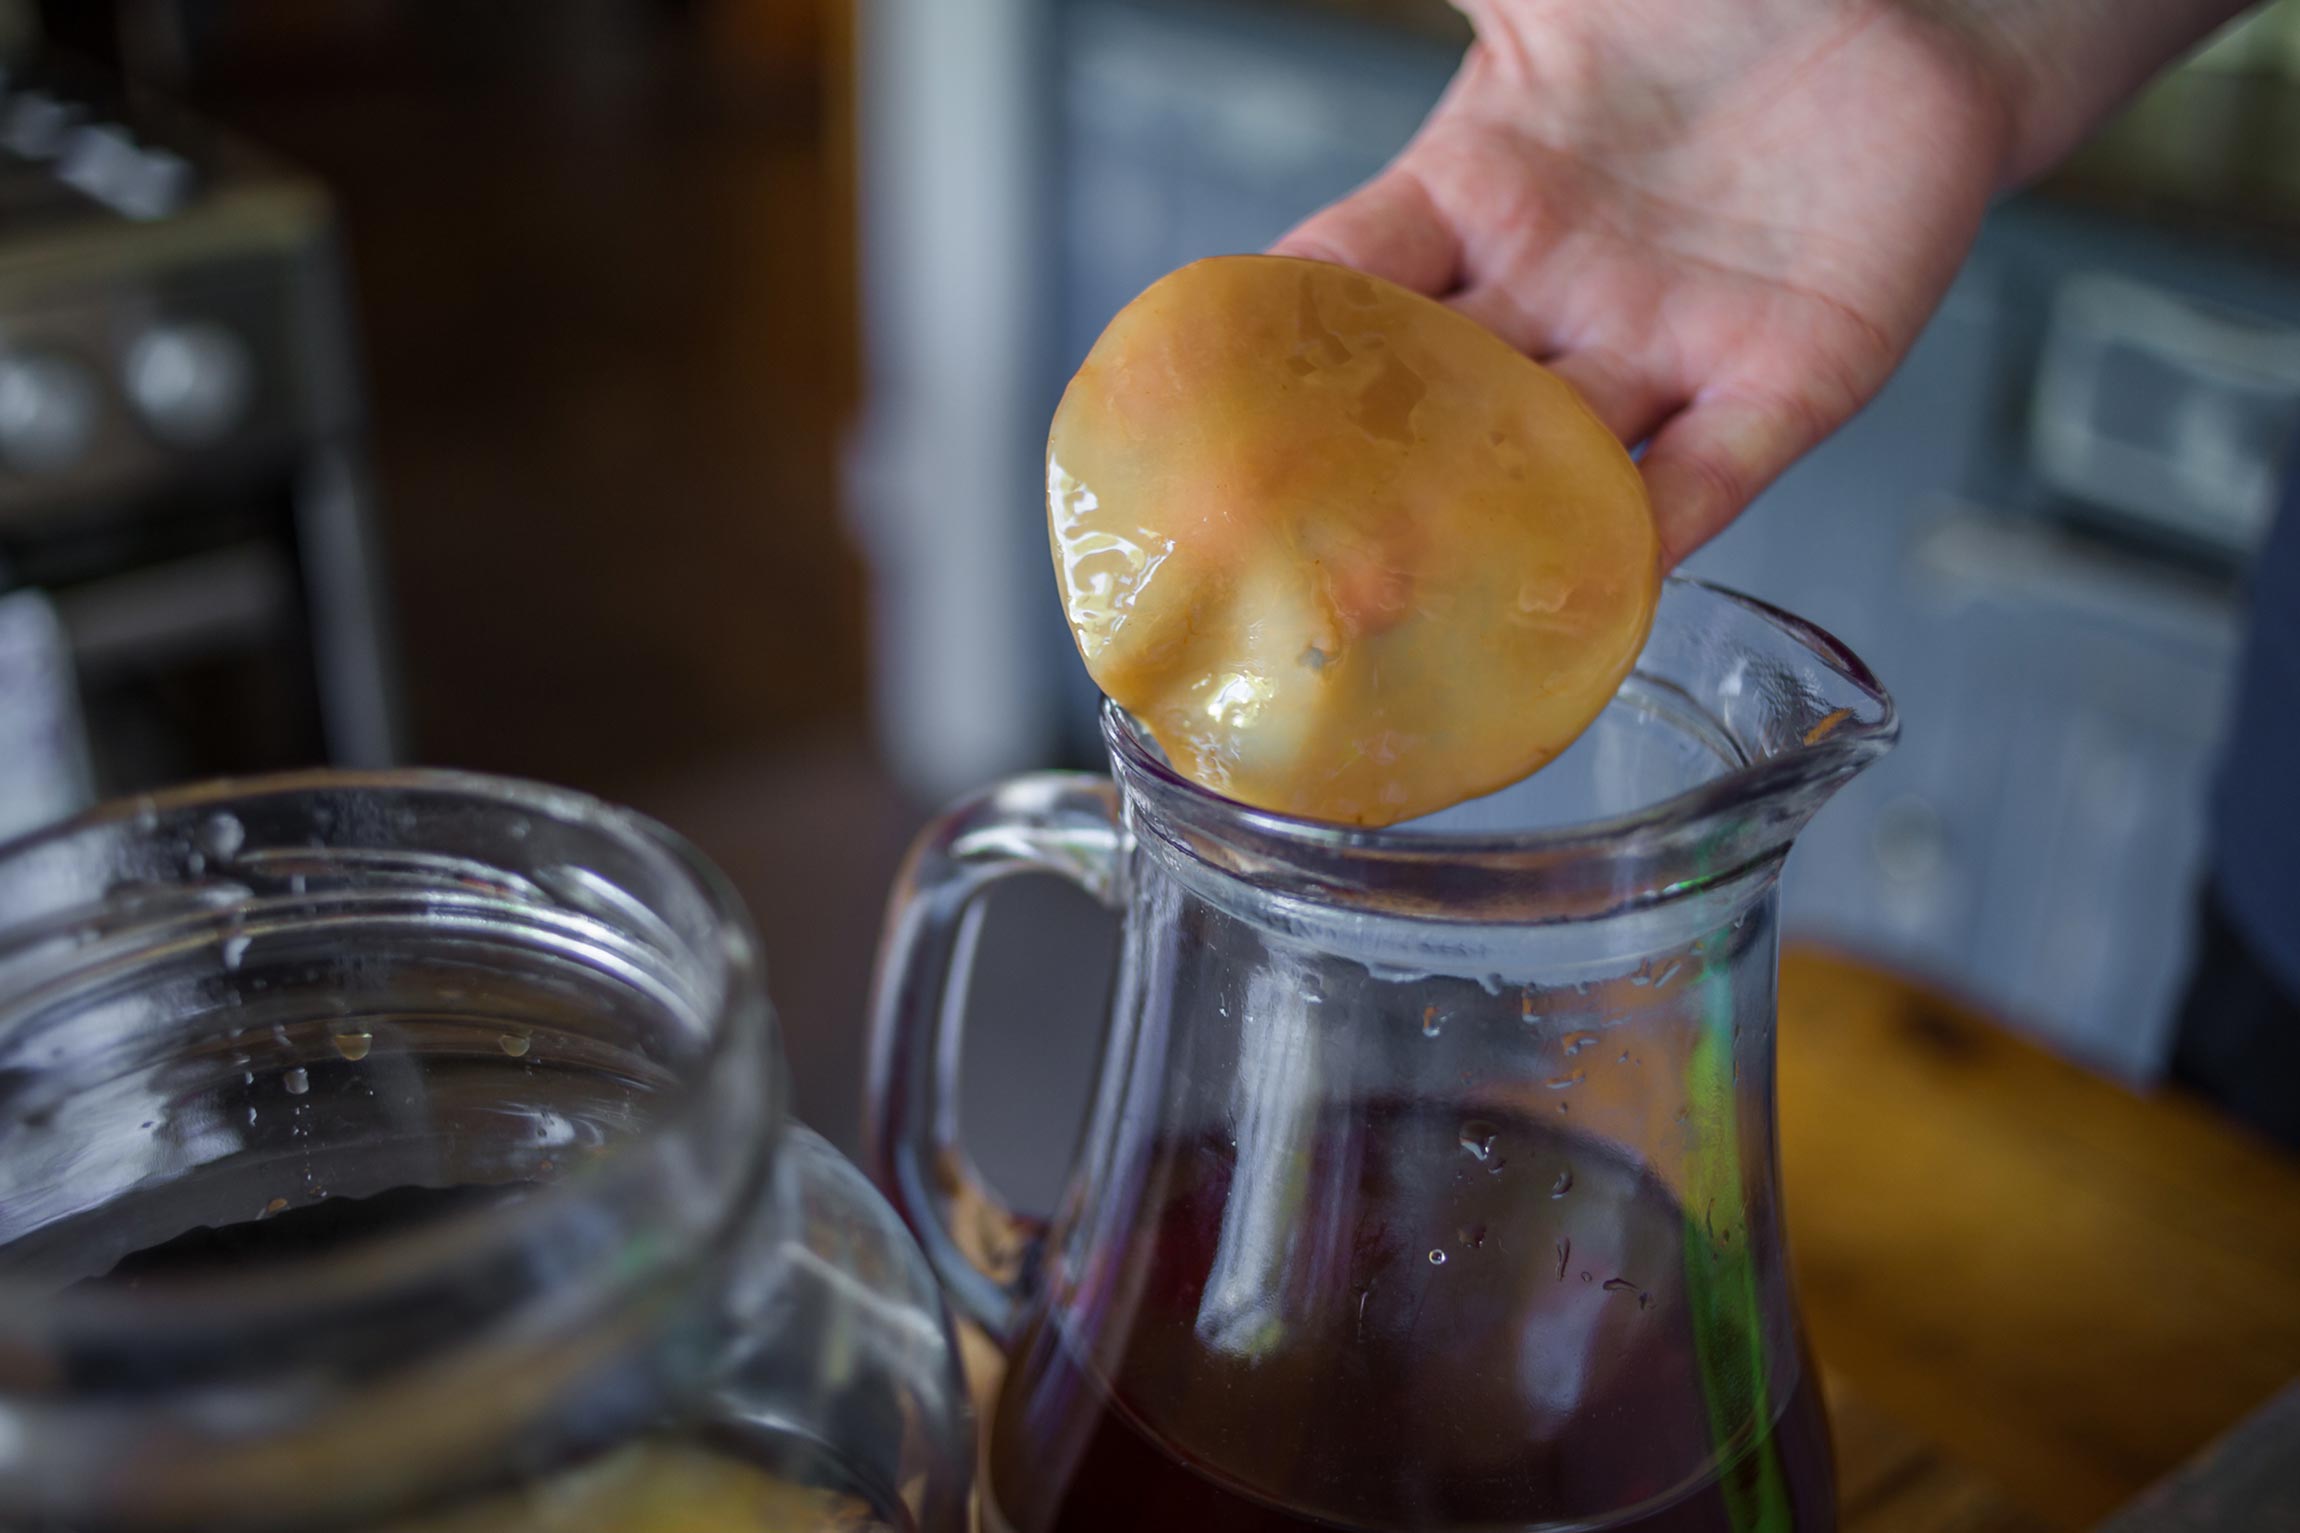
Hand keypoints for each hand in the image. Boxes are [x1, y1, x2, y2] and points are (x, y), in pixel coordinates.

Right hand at [1274, 0, 2015, 565]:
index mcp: (1475, 191)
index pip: (1342, 280)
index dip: (1264, 339)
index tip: (1180, 410)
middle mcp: (1552, 291)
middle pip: (1430, 404)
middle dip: (1358, 483)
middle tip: (1270, 559)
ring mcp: (1663, 342)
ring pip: (1552, 460)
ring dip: (1485, 535)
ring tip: (1402, 613)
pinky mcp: (1786, 376)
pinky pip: (1710, 475)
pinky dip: (1653, 536)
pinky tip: (1586, 595)